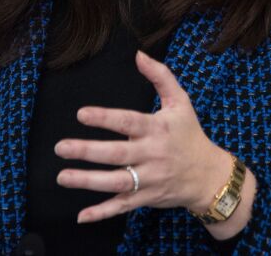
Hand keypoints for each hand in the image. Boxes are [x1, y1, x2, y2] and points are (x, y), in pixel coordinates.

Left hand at [54, 49, 235, 223]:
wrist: (208, 174)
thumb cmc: (189, 133)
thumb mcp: (180, 101)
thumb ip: (160, 76)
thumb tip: (139, 54)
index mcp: (158, 129)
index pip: (129, 122)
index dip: (105, 118)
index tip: (81, 114)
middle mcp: (153, 154)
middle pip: (117, 154)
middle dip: (87, 151)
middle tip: (61, 147)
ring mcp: (150, 179)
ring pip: (117, 182)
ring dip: (88, 181)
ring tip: (63, 176)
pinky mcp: (146, 198)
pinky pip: (122, 206)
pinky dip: (103, 212)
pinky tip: (82, 215)